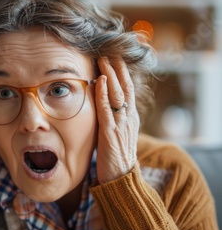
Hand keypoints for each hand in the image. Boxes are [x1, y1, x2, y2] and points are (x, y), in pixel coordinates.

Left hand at [95, 57, 139, 182]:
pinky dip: (104, 94)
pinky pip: (107, 110)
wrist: (121, 180)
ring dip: (111, 75)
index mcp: (130, 117)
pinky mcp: (110, 134)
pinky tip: (101, 81)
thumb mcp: (116, 132)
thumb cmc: (115, 156)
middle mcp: (128, 118)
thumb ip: (111, 117)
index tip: (114, 55)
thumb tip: (100, 103)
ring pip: (118, 95)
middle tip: (109, 49)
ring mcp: (121, 125)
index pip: (128, 89)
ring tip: (103, 58)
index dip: (122, 72)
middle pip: (125, 87)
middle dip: (117, 67)